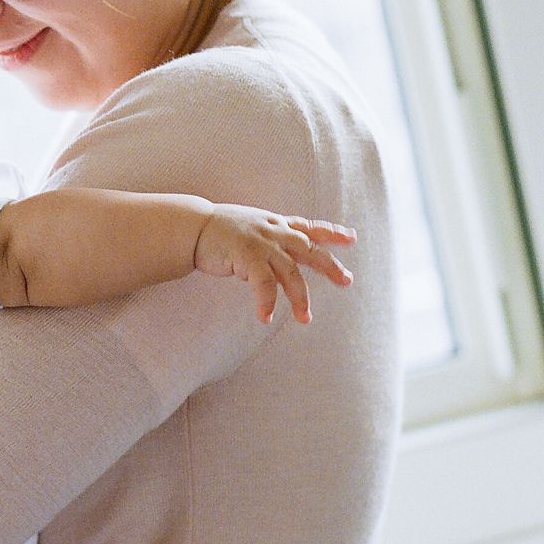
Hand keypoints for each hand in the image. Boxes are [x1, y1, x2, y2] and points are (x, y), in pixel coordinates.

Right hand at [193, 207, 355, 324]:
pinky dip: (266, 302)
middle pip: (310, 249)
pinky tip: (264, 317)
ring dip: (299, 297)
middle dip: (330, 266)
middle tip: (346, 281)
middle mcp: (273, 231)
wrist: (192, 226)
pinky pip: (263, 283)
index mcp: (275, 224)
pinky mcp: (246, 255)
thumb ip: (267, 240)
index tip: (351, 238)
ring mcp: (261, 243)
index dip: (331, 232)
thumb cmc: (217, 230)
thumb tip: (278, 263)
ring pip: (291, 272)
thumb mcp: (249, 228)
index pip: (309, 227)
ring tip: (304, 318)